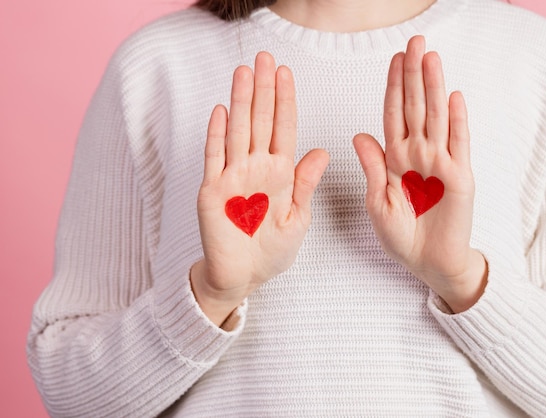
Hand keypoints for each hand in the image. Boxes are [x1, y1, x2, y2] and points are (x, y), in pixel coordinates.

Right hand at [192, 52, 328, 324]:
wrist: (244, 276)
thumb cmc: (272, 250)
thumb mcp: (298, 217)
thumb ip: (305, 184)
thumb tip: (322, 151)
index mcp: (280, 173)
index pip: (284, 128)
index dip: (285, 100)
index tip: (286, 73)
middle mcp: (256, 168)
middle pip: (260, 121)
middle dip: (263, 89)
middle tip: (264, 57)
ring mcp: (233, 176)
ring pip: (238, 131)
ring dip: (241, 101)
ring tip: (244, 72)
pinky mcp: (212, 191)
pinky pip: (214, 158)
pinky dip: (216, 134)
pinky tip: (220, 110)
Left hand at [353, 36, 485, 312]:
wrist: (428, 263)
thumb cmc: (401, 236)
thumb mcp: (377, 203)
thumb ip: (372, 168)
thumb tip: (359, 134)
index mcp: (394, 159)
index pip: (394, 114)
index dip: (394, 87)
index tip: (394, 59)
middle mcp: (417, 154)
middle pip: (415, 107)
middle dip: (413, 75)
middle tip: (414, 42)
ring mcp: (440, 163)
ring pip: (436, 118)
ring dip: (433, 87)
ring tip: (431, 58)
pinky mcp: (460, 177)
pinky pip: (458, 144)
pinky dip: (457, 121)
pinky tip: (454, 96)